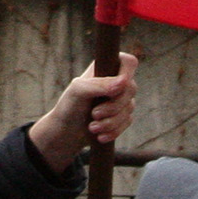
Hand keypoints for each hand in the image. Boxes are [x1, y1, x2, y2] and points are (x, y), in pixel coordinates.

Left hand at [27, 53, 138, 172]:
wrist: (66, 131)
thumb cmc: (70, 105)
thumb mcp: (78, 90)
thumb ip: (99, 84)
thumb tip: (123, 82)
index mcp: (107, 68)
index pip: (128, 62)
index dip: (126, 74)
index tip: (114, 90)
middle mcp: (117, 81)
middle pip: (131, 89)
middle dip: (113, 106)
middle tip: (94, 114)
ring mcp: (122, 99)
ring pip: (129, 108)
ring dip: (110, 121)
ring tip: (92, 127)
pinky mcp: (124, 116)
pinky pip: (127, 122)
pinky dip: (113, 130)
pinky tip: (100, 136)